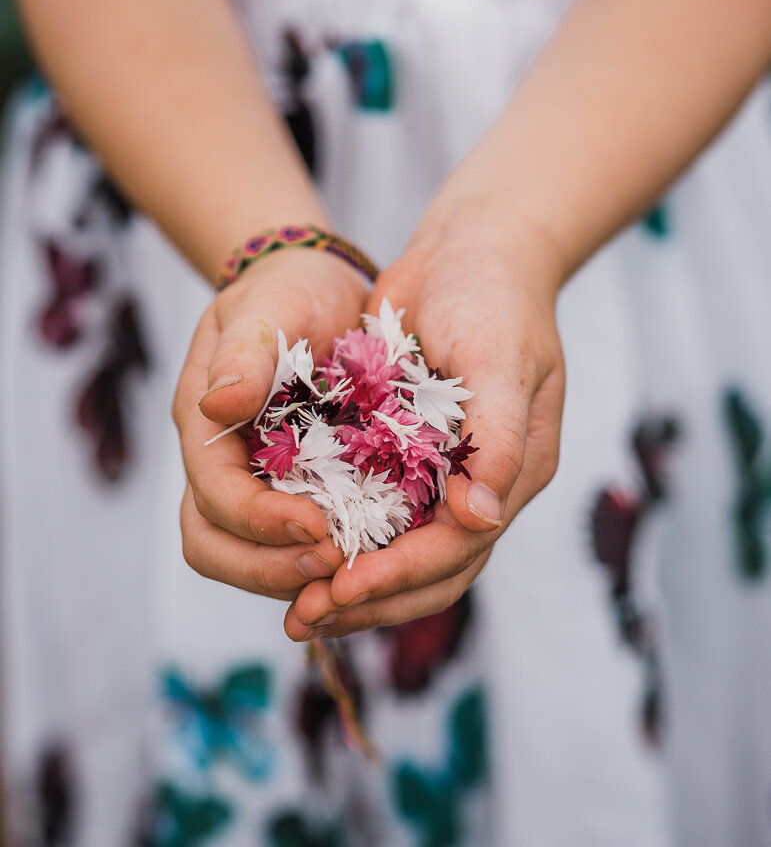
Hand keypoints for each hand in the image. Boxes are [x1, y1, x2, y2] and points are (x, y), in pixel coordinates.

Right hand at [173, 247, 367, 600]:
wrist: (316, 286)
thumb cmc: (290, 289)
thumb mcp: (268, 305)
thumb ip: (243, 353)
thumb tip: (217, 405)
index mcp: (204, 424)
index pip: (213, 496)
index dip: (258, 522)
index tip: (317, 528)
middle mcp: (221, 462)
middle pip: (215, 545)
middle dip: (269, 568)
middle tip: (335, 565)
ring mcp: (254, 479)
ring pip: (249, 557)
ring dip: (295, 575)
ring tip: (354, 572)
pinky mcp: (296, 487)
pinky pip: (294, 542)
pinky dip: (322, 559)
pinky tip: (370, 557)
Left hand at [284, 204, 565, 637]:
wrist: (470, 249)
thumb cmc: (494, 296)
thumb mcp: (501, 358)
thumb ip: (499, 437)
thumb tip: (479, 517)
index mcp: (514, 471)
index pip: (459, 548)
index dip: (399, 574)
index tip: (341, 587)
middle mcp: (481, 484)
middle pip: (429, 571)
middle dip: (369, 598)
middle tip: (304, 616)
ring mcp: (443, 472)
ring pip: (400, 553)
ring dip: (351, 585)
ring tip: (296, 608)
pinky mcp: (406, 453)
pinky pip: (377, 514)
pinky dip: (343, 540)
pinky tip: (297, 554)